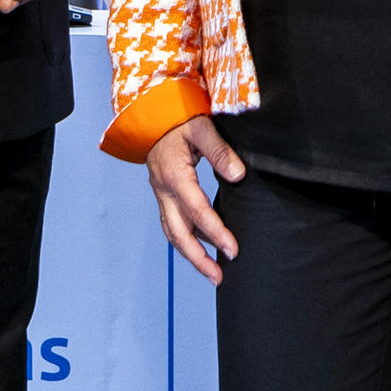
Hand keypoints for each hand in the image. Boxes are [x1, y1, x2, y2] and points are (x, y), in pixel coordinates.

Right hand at [143, 115, 244, 282]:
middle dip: (198, 258)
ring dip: (191, 254)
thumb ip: (220, 151)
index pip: (198, 212)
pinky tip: (202, 247)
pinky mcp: (163, 195)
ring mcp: (161, 194)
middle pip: (178, 234)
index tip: (232, 250)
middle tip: (218, 277)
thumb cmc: (178, 119)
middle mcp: (164, 190)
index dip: (216, 233)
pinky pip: (172, 224)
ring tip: (211, 271)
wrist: (152, 114)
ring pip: (173, 232)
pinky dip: (186, 240)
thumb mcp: (201, 128)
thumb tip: (238, 175)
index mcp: (175, 176)